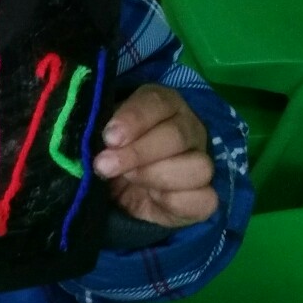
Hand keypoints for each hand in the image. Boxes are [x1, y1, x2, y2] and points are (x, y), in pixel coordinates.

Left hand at [93, 85, 216, 227]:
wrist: (116, 190)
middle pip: (177, 135)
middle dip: (138, 153)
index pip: (157, 102)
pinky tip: (150, 197)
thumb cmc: (107, 150)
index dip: (134, 119)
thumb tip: (97, 139)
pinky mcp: (203, 197)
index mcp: (163, 104)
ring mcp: (200, 161)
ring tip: (127, 180)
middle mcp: (187, 128)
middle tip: (104, 165)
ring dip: (156, 175)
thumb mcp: (98, 135)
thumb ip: (97, 130)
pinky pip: (205, 199)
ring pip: (198, 166)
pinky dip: (175, 200)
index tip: (109, 137)